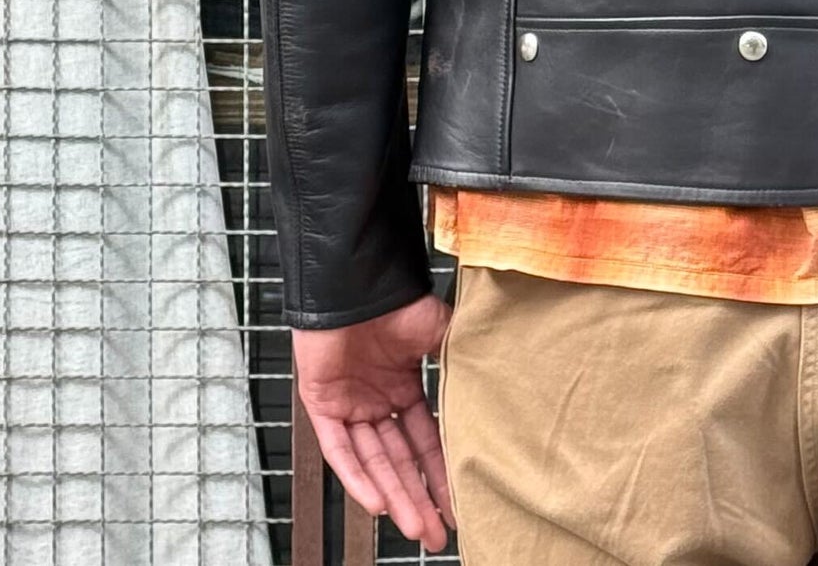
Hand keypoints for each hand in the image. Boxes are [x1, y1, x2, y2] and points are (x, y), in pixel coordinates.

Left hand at [293, 296, 454, 548]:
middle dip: (419, 498)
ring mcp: (350, 405)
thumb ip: (458, 359)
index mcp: (402, 386)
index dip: (440, 471)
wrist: (357, 283)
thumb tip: (495, 378)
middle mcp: (376, 401)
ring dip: (395, 496)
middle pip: (400, 460)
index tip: (458, 502)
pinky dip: (357, 478)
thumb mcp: (438, 331)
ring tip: (417, 528)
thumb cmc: (396, 299)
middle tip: (438, 534)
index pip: (424, 439)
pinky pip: (340, 451)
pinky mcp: (322, 405)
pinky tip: (377, 504)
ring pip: (374, 462)